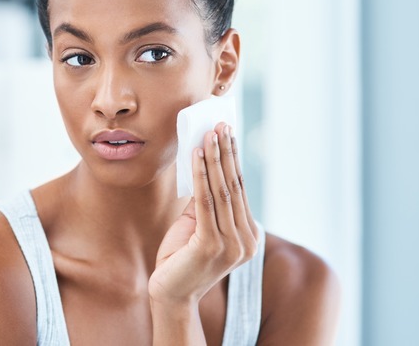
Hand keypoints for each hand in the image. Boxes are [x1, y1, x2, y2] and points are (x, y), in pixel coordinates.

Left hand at [148, 122, 258, 305]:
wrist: (170, 294)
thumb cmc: (180, 258)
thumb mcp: (196, 224)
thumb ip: (204, 201)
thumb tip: (203, 164)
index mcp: (248, 236)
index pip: (239, 190)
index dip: (233, 160)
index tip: (227, 133)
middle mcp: (246, 241)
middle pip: (234, 187)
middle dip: (226, 152)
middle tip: (221, 125)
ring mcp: (231, 245)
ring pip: (221, 191)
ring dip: (215, 158)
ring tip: (209, 134)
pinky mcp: (211, 246)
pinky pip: (205, 203)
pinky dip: (201, 176)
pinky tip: (198, 156)